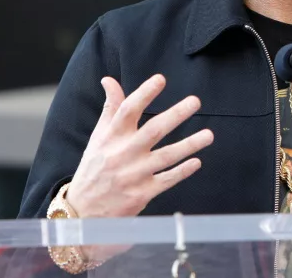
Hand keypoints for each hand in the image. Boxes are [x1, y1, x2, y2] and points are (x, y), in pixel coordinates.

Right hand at [66, 75, 212, 260]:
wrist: (83, 211)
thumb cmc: (94, 167)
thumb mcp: (98, 137)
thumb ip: (110, 108)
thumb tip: (109, 80)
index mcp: (111, 137)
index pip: (127, 110)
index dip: (144, 94)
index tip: (161, 79)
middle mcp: (123, 153)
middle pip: (153, 130)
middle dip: (175, 115)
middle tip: (195, 101)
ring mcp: (133, 175)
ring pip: (166, 156)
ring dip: (189, 145)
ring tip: (209, 134)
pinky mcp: (142, 194)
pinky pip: (166, 180)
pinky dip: (182, 171)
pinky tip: (197, 162)